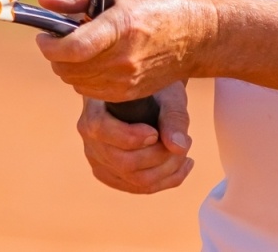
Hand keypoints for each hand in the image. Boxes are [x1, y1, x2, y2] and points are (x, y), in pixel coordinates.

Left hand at [35, 0, 216, 100]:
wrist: (200, 37)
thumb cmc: (164, 5)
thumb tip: (46, 2)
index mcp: (122, 26)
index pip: (74, 47)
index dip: (50, 45)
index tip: (44, 35)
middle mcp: (124, 58)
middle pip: (68, 68)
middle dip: (55, 54)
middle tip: (59, 38)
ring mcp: (127, 80)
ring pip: (76, 83)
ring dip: (69, 67)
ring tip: (79, 48)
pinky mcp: (130, 93)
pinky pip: (91, 92)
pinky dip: (84, 78)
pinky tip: (95, 61)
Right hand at [73, 81, 193, 193]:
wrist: (148, 96)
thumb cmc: (154, 89)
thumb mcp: (167, 94)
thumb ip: (173, 116)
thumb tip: (178, 146)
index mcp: (93, 112)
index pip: (102, 132)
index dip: (132, 137)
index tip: (156, 132)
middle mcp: (90, 141)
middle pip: (124, 163)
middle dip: (161, 156)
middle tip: (186, 140)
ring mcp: (99, 162)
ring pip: (135, 181)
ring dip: (168, 170)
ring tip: (185, 151)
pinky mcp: (112, 176)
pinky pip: (138, 188)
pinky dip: (165, 181)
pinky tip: (182, 166)